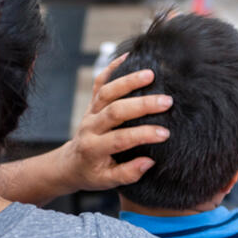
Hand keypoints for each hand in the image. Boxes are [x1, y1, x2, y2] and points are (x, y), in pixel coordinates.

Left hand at [60, 54, 172, 191]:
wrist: (71, 163)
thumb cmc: (92, 173)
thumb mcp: (107, 181)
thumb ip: (128, 173)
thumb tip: (148, 162)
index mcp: (93, 148)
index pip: (120, 139)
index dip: (143, 135)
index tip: (165, 133)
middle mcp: (90, 127)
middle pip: (114, 111)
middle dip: (141, 105)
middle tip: (167, 101)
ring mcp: (90, 112)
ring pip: (107, 92)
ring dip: (128, 81)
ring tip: (151, 74)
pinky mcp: (92, 102)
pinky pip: (99, 82)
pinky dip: (112, 67)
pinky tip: (128, 56)